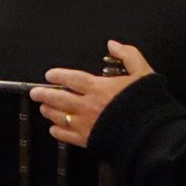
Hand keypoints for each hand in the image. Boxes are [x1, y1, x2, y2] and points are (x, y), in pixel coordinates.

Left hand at [30, 41, 153, 147]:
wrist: (150, 135)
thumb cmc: (147, 103)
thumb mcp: (143, 72)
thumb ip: (128, 55)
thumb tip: (112, 44)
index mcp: (99, 87)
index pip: (73, 79)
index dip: (59, 76)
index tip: (49, 75)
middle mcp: (88, 105)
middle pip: (60, 98)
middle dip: (45, 94)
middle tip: (34, 93)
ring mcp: (86, 125)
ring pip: (61, 117)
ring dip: (50, 112)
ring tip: (43, 108)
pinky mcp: (89, 141)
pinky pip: (67, 137)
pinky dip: (58, 133)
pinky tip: (53, 130)